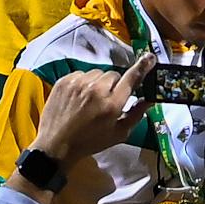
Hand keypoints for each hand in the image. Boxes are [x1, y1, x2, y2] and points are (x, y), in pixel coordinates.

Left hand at [31, 53, 154, 158]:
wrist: (55, 146)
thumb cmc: (89, 142)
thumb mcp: (118, 134)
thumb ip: (136, 114)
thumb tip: (150, 99)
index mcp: (111, 105)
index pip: (132, 78)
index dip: (143, 66)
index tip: (150, 57)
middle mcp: (96, 90)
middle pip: (114, 75)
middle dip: (114, 85)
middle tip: (106, 100)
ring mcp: (78, 84)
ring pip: (98, 73)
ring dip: (98, 83)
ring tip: (90, 99)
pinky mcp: (64, 81)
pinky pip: (82, 73)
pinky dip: (83, 82)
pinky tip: (78, 97)